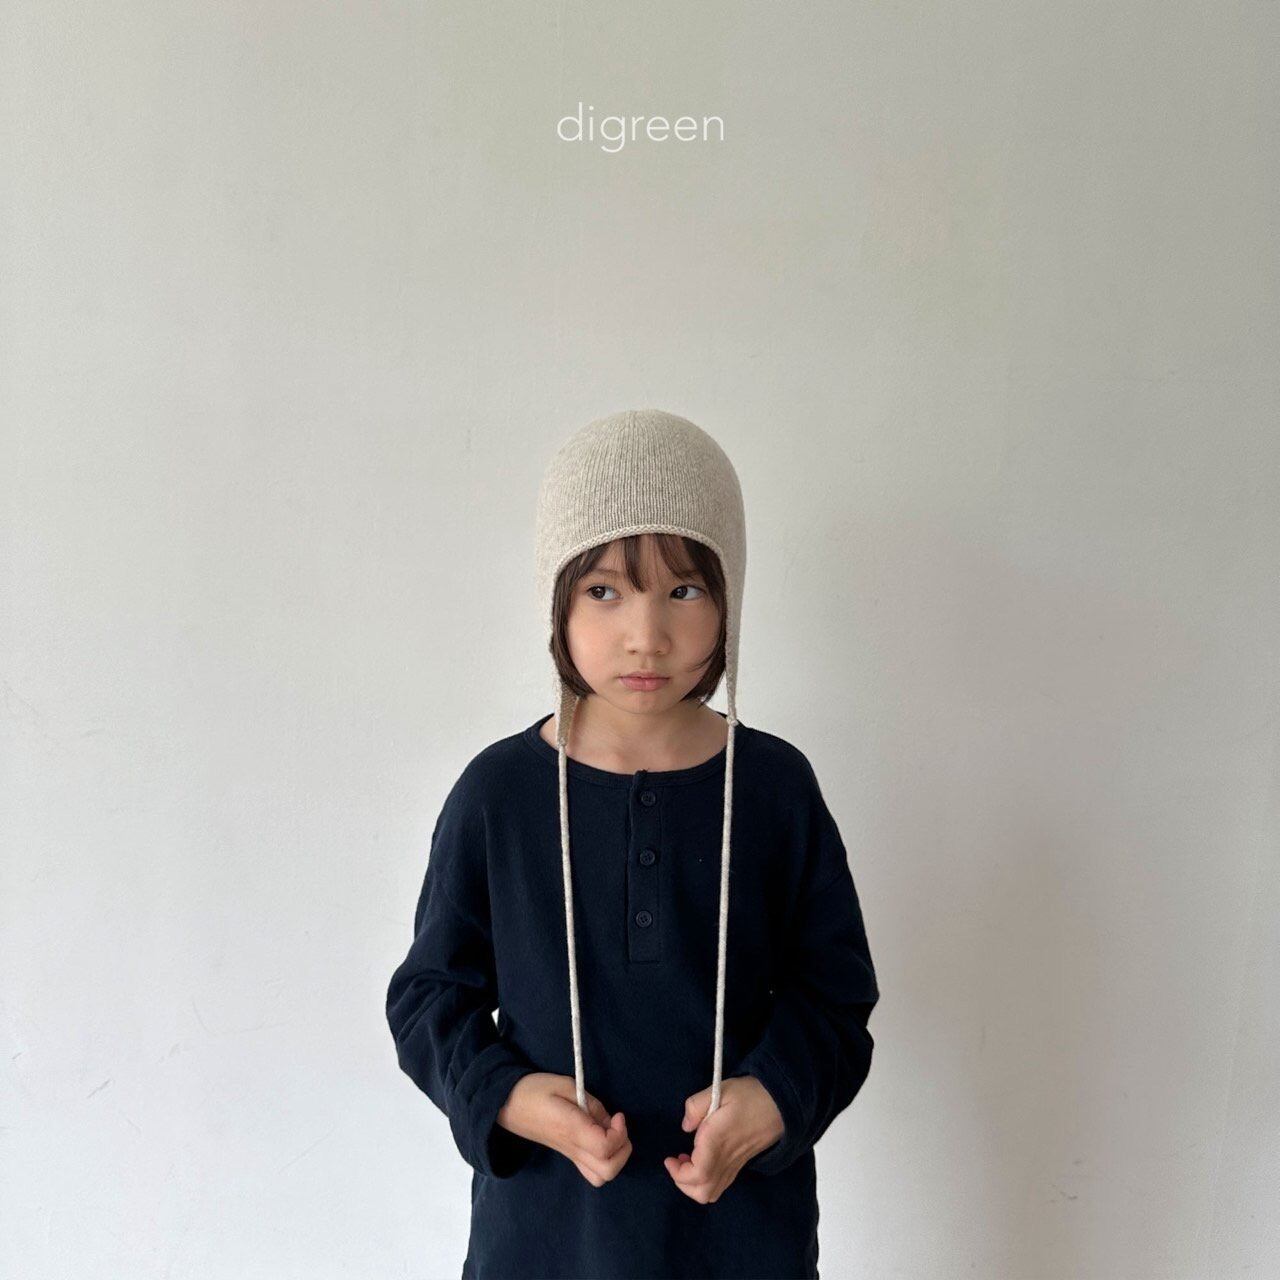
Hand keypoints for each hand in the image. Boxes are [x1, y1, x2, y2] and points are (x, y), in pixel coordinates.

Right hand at [499, 1072, 631, 1186]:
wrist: (507, 1104)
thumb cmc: (534, 1090)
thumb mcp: (565, 1085)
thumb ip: (591, 1103)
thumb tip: (610, 1121)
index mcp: (571, 1129)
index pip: (604, 1148)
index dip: (620, 1133)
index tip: (617, 1115)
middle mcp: (572, 1149)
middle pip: (608, 1171)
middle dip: (623, 1149)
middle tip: (617, 1125)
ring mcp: (570, 1156)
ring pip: (601, 1177)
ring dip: (615, 1157)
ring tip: (610, 1132)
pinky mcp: (568, 1156)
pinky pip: (592, 1172)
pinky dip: (604, 1161)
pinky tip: (600, 1138)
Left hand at [664, 1076, 784, 1202]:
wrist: (782, 1102)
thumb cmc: (750, 1094)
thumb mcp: (719, 1089)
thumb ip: (695, 1106)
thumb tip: (685, 1126)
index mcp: (718, 1141)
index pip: (697, 1174)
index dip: (678, 1174)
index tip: (669, 1159)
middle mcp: (727, 1158)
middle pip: (704, 1192)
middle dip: (683, 1184)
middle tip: (676, 1163)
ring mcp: (736, 1164)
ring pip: (713, 1192)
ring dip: (695, 1185)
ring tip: (687, 1162)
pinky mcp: (742, 1164)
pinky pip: (722, 1184)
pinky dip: (707, 1181)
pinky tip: (703, 1160)